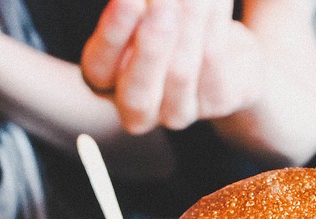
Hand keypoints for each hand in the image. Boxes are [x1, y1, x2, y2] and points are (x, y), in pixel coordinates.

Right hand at [81, 0, 262, 133]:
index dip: (113, 33)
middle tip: (162, 2)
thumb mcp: (139, 12)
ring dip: (186, 24)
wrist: (215, 37)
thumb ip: (133, 8)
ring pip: (179, 73)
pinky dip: (213, 24)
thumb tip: (140, 3)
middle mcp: (137, 108)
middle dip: (149, 46)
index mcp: (103, 80)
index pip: (99, 66)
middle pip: (137, 93)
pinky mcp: (216, 101)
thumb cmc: (161, 15)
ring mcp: (177, 112)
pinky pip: (213, 63)